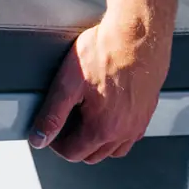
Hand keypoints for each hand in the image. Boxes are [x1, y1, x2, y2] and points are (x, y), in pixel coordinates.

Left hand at [28, 15, 172, 163]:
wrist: (139, 33)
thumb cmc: (106, 51)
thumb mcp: (68, 83)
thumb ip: (52, 115)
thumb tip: (40, 138)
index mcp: (103, 128)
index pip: (73, 153)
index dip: (56, 143)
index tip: (51, 129)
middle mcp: (125, 131)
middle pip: (93, 155)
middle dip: (75, 144)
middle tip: (65, 121)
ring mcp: (140, 122)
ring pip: (114, 149)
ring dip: (97, 142)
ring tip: (85, 118)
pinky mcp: (149, 110)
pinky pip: (130, 135)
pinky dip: (116, 132)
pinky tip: (107, 111)